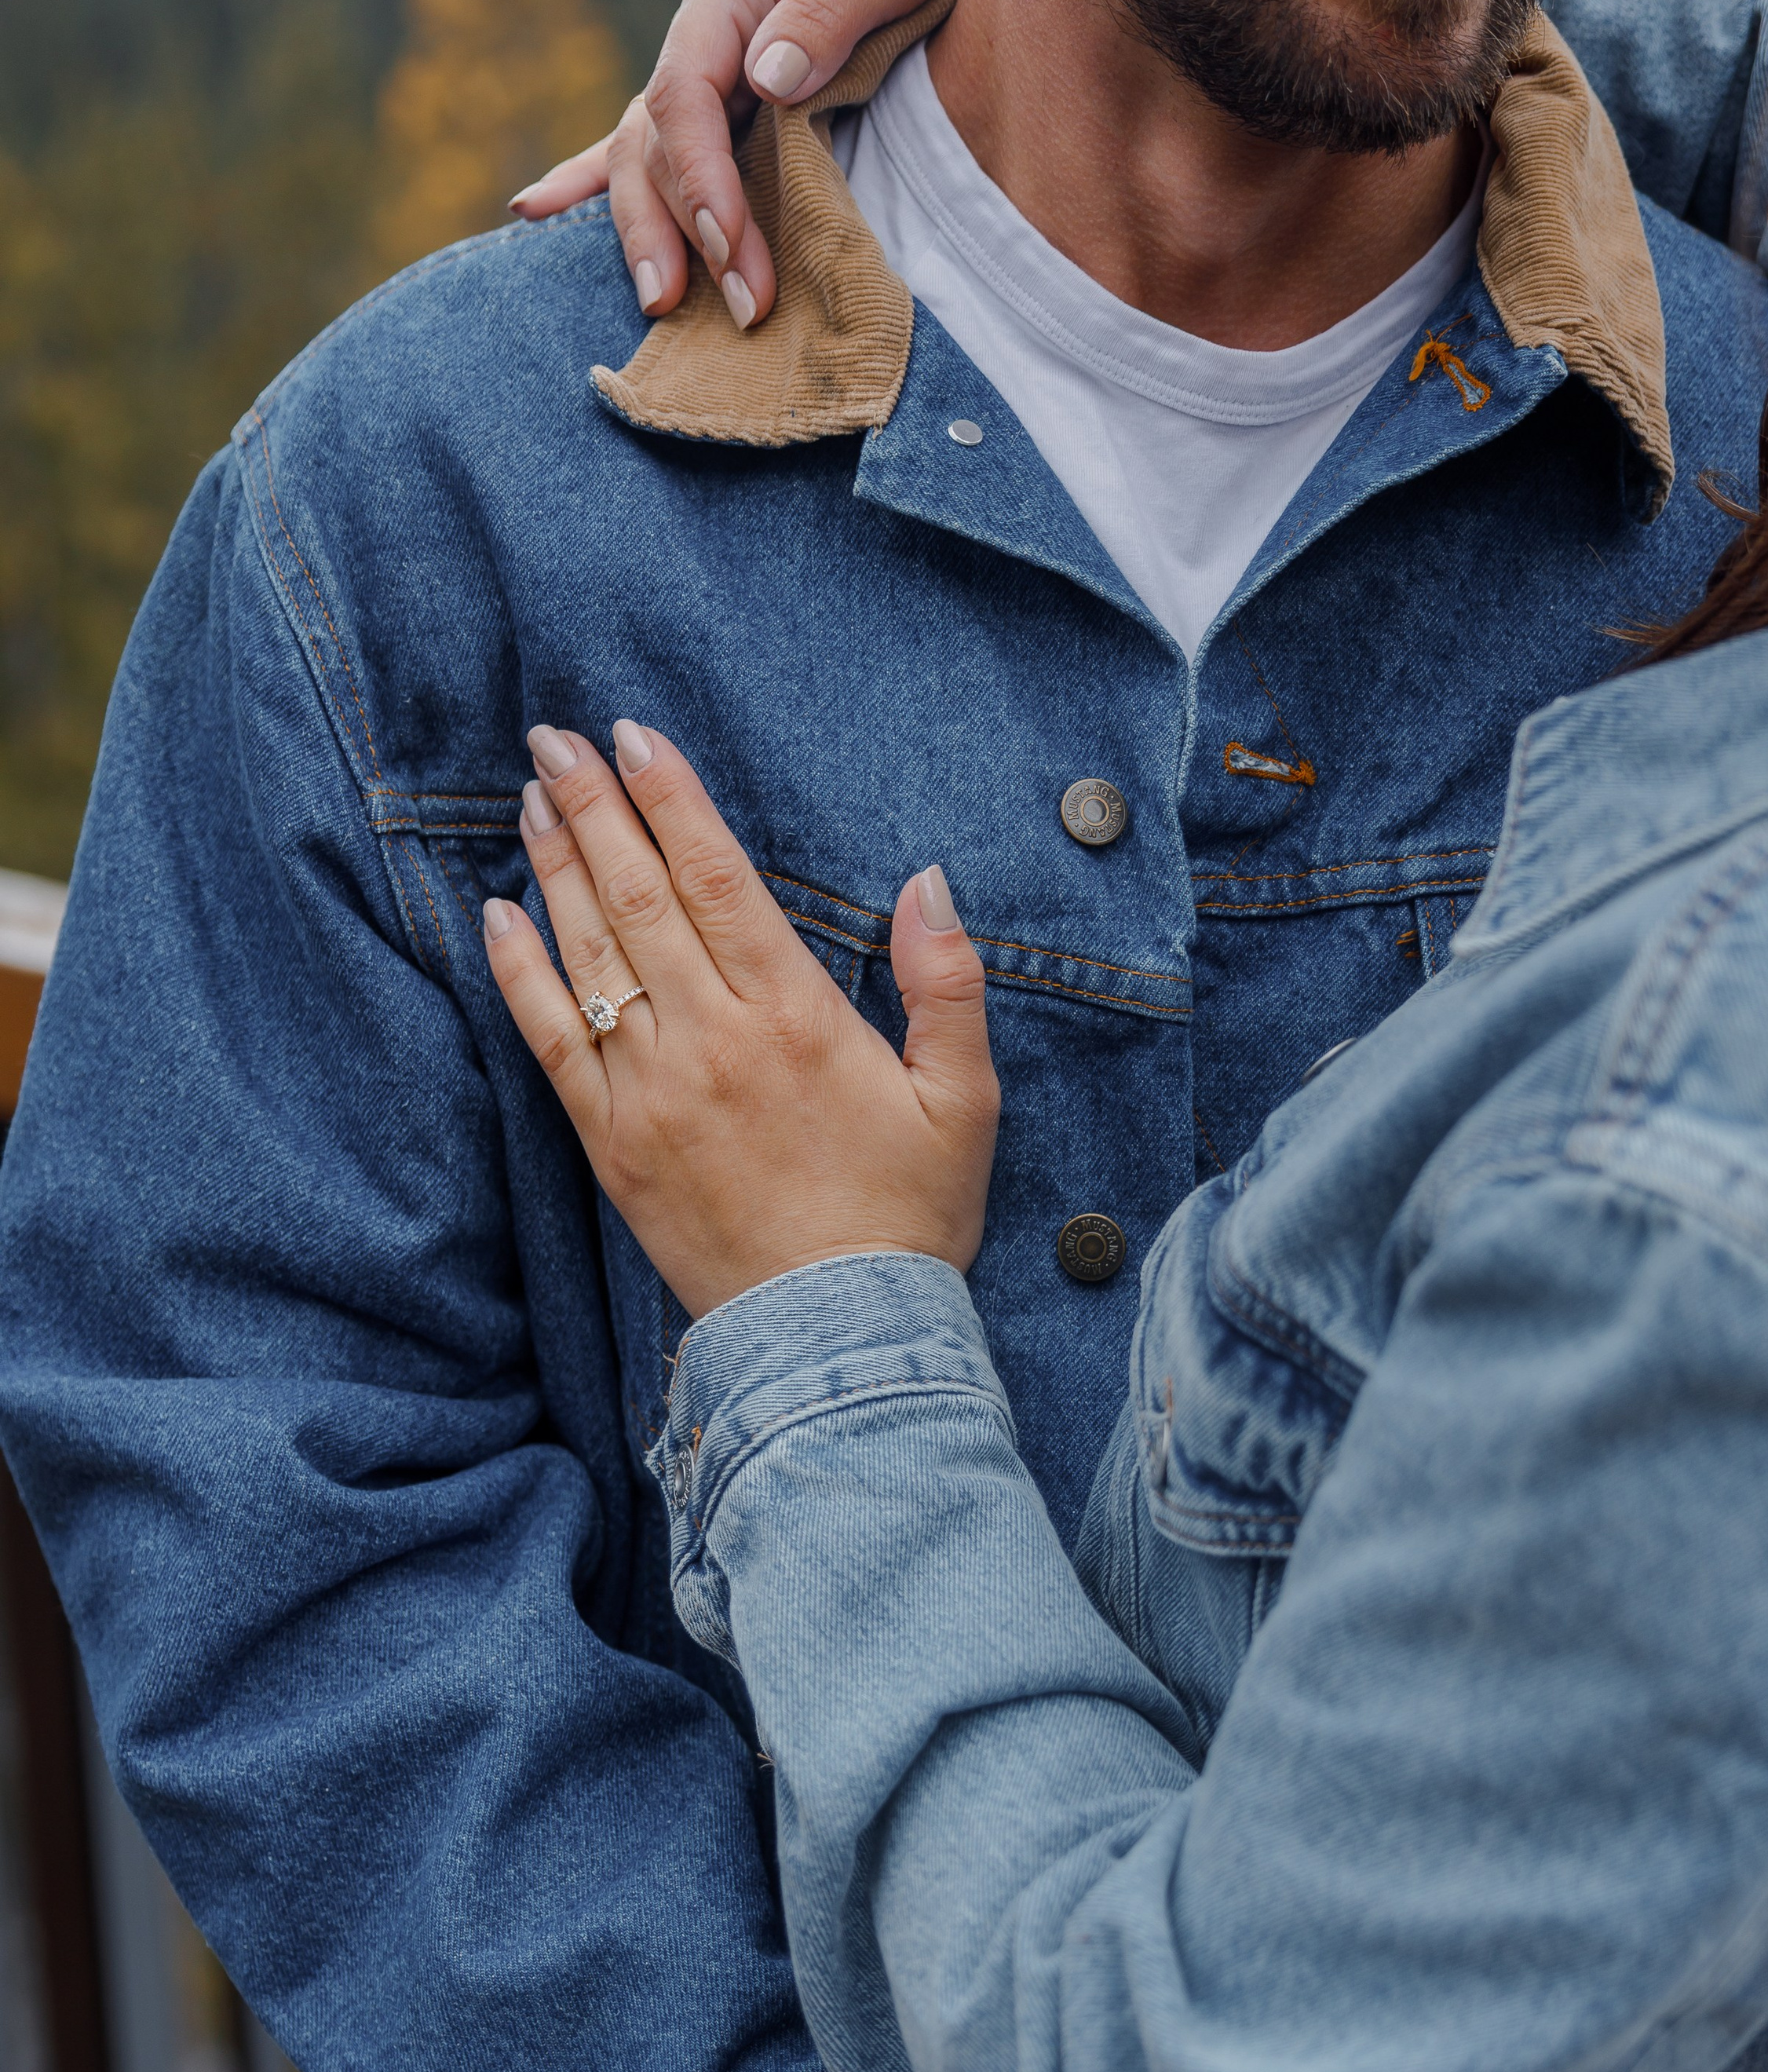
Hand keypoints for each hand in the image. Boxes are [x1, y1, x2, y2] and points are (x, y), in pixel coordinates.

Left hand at [484, 724, 998, 1315]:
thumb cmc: (908, 1215)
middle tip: (555, 738)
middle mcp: (713, 1042)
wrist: (839, 1335)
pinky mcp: (614, 1144)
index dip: (669, 799)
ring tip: (532, 797)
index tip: (630, 736)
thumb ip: (948, 985)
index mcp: (795, 1018)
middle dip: (592, 808)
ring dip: (554, 868)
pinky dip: (520, 973)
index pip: (715, 879)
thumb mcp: (963, 1100)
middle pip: (637, 897)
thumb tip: (928, 883)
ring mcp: (652, 1093)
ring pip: (590, 955)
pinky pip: (551, 1042)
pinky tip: (500, 915)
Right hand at [509, 0, 941, 325]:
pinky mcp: (716, 115)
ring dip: (645, 235)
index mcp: (730, 0)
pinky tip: (532, 209)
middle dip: (685, 231)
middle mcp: (703, 45)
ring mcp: (703, 82)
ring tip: (659, 304)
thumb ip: (827, 13)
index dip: (701, 175)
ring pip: (643, 160)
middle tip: (740, 308)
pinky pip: (643, 148)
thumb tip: (767, 79)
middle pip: (658, 141)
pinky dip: (586, 180)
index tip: (727, 243)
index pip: (686, 93)